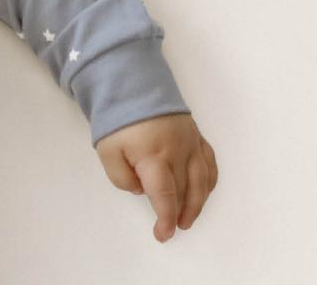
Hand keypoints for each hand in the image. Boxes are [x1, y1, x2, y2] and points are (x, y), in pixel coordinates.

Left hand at [95, 112, 216, 242]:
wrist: (132, 83)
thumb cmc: (117, 119)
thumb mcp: (107, 150)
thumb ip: (122, 178)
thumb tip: (142, 190)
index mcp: (154, 156)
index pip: (166, 196)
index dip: (166, 218)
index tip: (163, 234)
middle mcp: (178, 151)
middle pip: (184, 190)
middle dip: (180, 213)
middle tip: (173, 227)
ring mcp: (190, 142)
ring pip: (202, 180)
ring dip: (197, 202)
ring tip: (188, 218)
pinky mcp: (196, 134)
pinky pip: (209, 162)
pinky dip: (209, 180)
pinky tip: (203, 191)